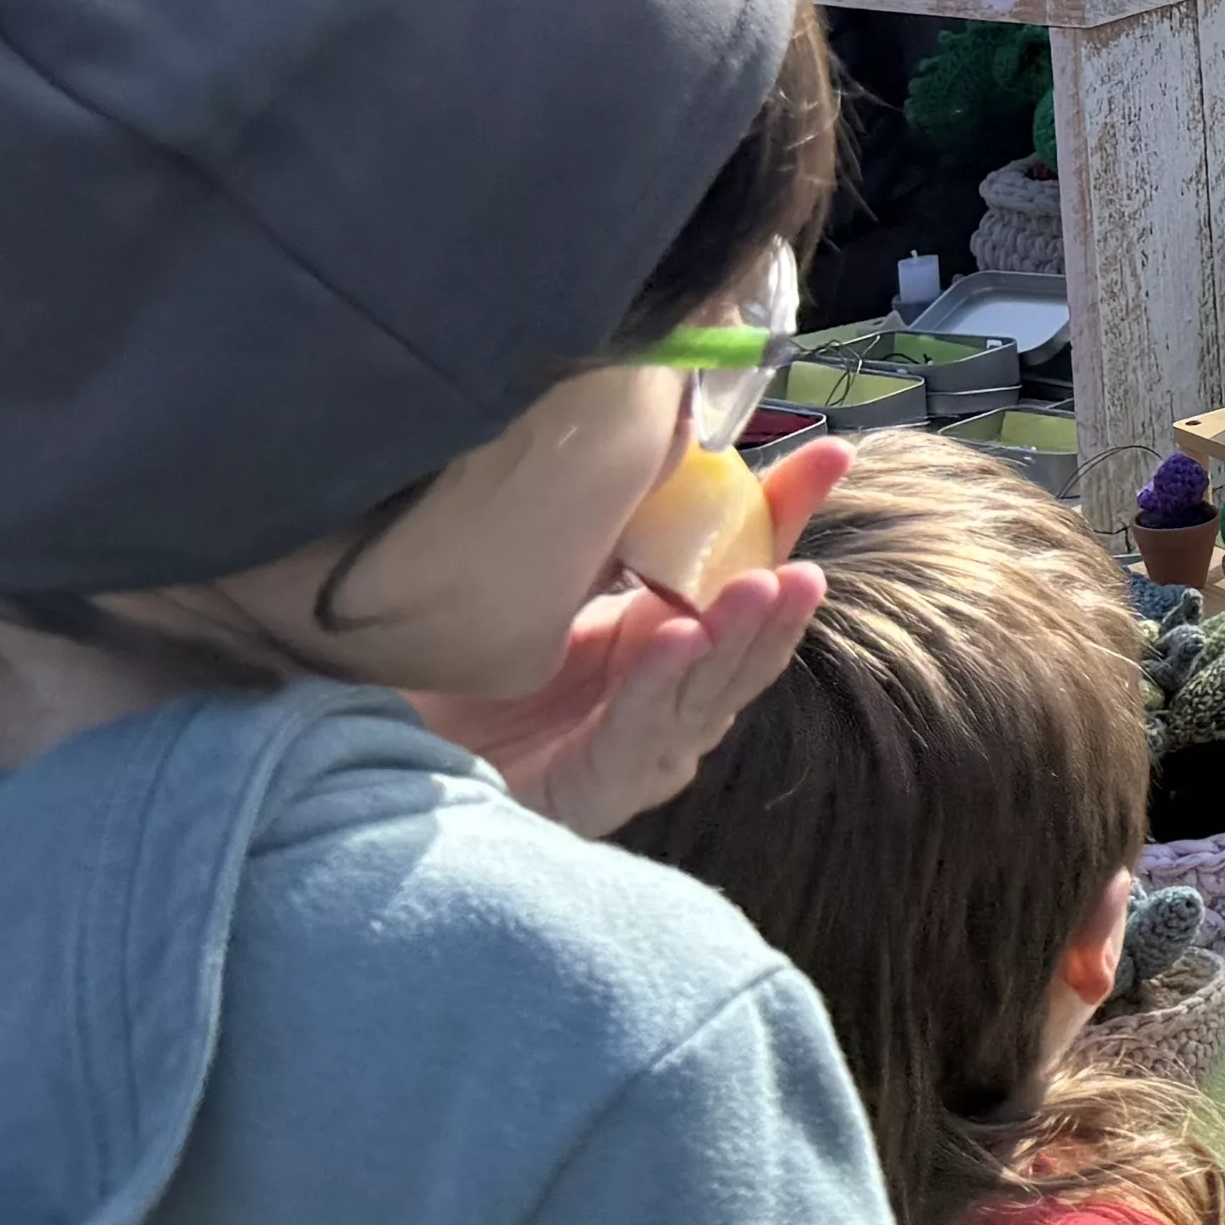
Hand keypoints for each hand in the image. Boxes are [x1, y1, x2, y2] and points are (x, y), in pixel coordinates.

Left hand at [424, 437, 850, 836]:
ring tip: (764, 587)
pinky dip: (660, 681)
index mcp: (669, 641)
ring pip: (710, 692)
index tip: (832, 457)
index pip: (747, 576)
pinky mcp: (600, 787)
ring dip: (740, 637)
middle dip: (781, 598)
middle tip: (806, 554)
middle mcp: (673, 699)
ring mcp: (645, 749)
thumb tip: (652, 438)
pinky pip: (636, 729)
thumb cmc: (469, 671)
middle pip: (746, 646)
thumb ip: (606, 536)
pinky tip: (677, 636)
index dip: (787, 518)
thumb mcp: (551, 584)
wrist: (392, 755)